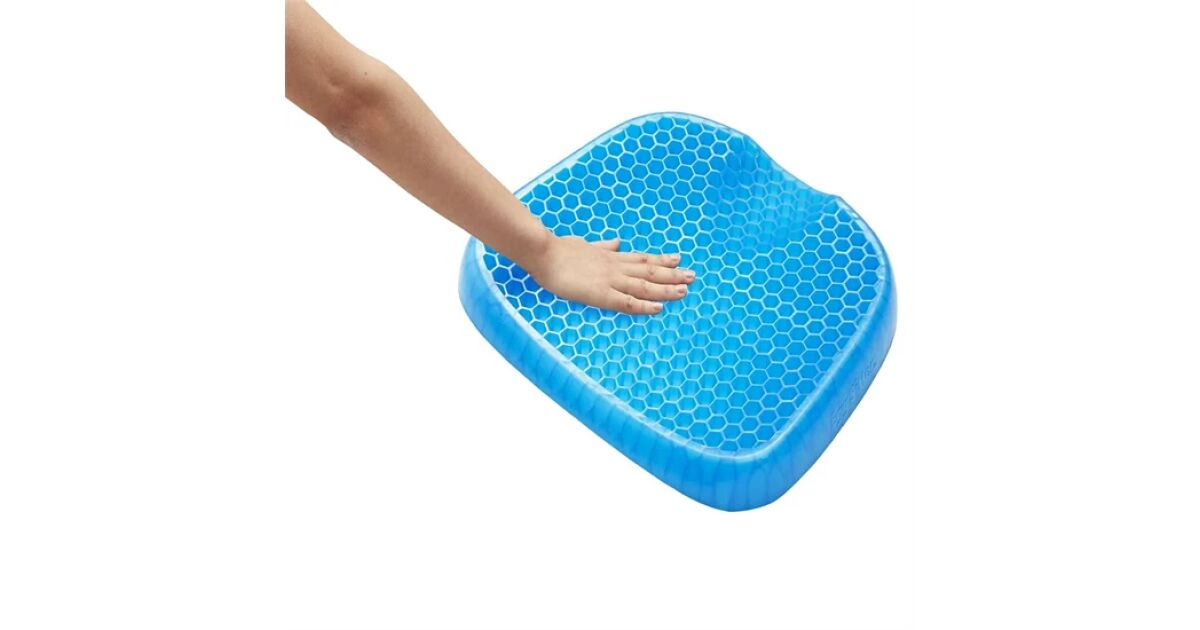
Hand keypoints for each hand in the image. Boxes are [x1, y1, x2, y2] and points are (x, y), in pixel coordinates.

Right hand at [522, 236, 693, 314]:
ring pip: (644, 285)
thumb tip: (615, 241)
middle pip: (650, 270)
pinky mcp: (600, 294)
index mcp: (610, 256)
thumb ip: (602, 245)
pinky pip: (627, 302)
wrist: (544, 253)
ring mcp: (610, 280)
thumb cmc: (559, 249)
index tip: (678, 259)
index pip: (642, 258)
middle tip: (693, 276)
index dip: (661, 259)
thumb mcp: (585, 243)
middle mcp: (615, 266)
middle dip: (672, 274)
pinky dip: (644, 305)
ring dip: (666, 288)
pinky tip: (659, 308)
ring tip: (685, 290)